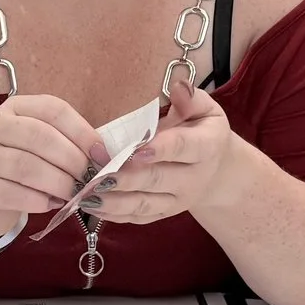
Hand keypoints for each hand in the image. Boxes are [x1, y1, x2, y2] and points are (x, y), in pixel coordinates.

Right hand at [0, 95, 103, 242]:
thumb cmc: (18, 169)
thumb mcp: (39, 147)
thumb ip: (66, 144)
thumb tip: (102, 157)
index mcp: (15, 108)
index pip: (53, 109)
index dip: (82, 131)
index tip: (101, 155)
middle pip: (40, 136)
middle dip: (72, 160)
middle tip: (89, 179)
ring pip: (27, 166)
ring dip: (58, 183)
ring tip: (73, 194)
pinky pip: (13, 193)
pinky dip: (38, 201)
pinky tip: (50, 204)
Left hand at [90, 82, 237, 224]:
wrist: (217, 169)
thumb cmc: (202, 129)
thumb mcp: (205, 109)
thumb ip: (190, 99)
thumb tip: (178, 87)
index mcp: (206, 147)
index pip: (182, 148)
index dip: (160, 149)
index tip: (136, 149)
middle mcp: (193, 178)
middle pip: (157, 180)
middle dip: (126, 177)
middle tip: (98, 173)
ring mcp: (177, 200)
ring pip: (144, 204)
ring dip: (114, 200)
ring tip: (86, 194)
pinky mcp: (163, 213)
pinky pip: (138, 217)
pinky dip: (114, 214)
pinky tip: (90, 205)